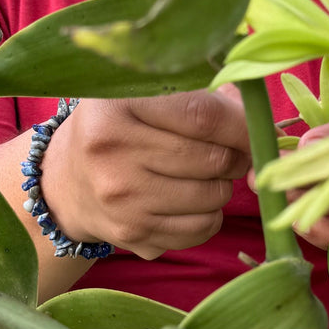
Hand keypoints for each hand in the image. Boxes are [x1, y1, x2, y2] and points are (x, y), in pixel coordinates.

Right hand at [41, 89, 250, 259]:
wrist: (65, 183)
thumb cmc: (117, 127)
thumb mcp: (143, 94)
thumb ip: (201, 94)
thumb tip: (264, 119)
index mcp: (116, 106)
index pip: (202, 115)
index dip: (241, 124)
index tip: (256, 128)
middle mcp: (112, 153)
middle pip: (212, 159)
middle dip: (236, 156)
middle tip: (229, 150)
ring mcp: (121, 199)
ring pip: (213, 197)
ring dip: (222, 186)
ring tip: (202, 173)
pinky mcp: (132, 234)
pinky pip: (200, 229)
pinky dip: (210, 216)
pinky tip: (189, 200)